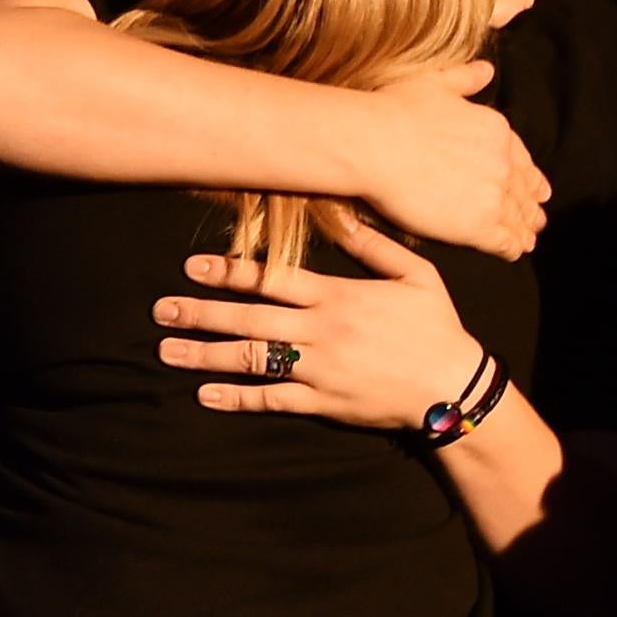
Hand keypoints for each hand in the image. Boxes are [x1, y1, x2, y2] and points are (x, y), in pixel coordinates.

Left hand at [151, 210, 486, 428]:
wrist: (455, 388)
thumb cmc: (436, 327)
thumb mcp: (416, 274)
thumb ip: (374, 246)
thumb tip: (341, 212)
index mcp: (338, 296)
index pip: (272, 280)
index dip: (229, 272)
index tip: (191, 267)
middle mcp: (321, 331)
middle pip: (249, 319)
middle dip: (201, 313)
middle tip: (160, 309)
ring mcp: (319, 370)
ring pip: (251, 360)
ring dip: (204, 355)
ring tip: (166, 350)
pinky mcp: (323, 403)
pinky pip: (272, 400)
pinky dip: (237, 399)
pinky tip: (204, 395)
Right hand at [360, 62, 548, 259]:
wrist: (374, 143)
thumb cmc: (394, 111)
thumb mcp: (434, 82)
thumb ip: (463, 78)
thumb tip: (486, 69)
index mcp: (497, 131)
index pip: (522, 159)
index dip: (529, 176)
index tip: (535, 188)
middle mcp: (503, 163)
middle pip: (523, 191)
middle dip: (530, 206)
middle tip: (535, 220)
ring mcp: (493, 196)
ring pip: (518, 217)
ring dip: (525, 229)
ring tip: (527, 239)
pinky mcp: (477, 225)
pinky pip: (504, 240)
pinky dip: (512, 247)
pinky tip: (513, 251)